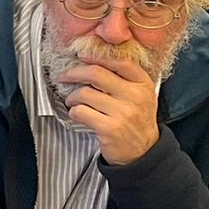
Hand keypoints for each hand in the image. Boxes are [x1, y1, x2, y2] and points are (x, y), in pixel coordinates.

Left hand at [56, 47, 161, 165]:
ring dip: (72, 96)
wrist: (143, 151)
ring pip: (85, 93)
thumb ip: (124, 78)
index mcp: (143, 84)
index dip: (97, 57)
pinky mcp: (110, 128)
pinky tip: (77, 113)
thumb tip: (93, 61)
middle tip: (65, 77)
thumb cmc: (136, 120)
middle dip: (74, 73)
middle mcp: (135, 96)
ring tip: (72, 100)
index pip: (120, 62)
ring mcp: (123, 113)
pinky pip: (81, 112)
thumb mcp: (140, 95)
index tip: (82, 56)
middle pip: (96, 74)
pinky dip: (73, 111)